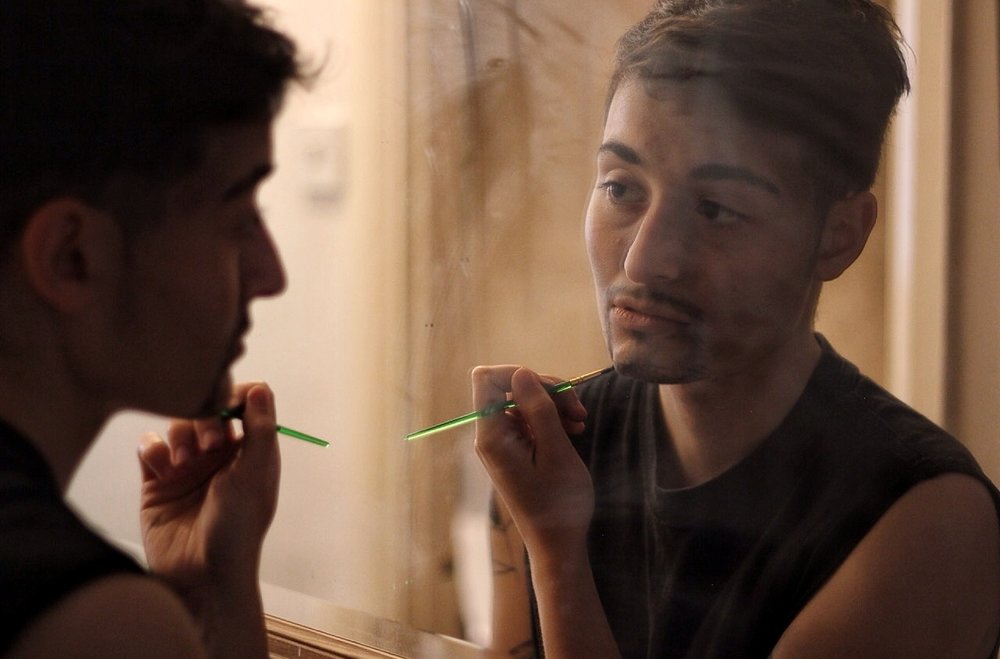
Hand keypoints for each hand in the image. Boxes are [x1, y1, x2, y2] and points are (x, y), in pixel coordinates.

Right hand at [138, 382, 279, 594]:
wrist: (202, 576)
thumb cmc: (239, 528)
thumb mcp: (256, 475)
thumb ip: (260, 429)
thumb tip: (259, 387)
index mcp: (251, 450)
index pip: (244, 402)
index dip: (234, 397)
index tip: (228, 409)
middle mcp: (220, 454)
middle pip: (207, 408)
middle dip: (205, 419)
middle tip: (210, 445)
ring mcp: (187, 467)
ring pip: (177, 424)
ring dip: (179, 436)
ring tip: (183, 465)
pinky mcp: (157, 482)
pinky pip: (149, 448)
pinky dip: (153, 451)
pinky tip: (162, 471)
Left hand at [472, 365, 592, 555]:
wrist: (558, 542)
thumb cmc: (558, 502)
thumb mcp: (555, 450)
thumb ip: (538, 409)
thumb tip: (521, 373)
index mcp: (492, 435)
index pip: (486, 378)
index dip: (519, 374)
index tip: (553, 391)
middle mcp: (490, 435)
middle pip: (509, 386)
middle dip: (546, 390)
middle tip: (579, 411)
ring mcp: (502, 442)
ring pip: (523, 401)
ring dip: (554, 404)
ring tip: (580, 423)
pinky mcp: (515, 449)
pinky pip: (528, 419)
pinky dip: (552, 419)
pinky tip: (574, 430)